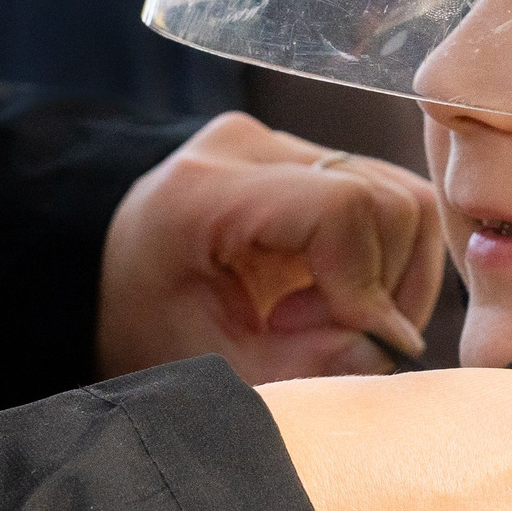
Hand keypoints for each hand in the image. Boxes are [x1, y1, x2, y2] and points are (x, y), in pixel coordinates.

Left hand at [97, 114, 444, 385]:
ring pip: (402, 197)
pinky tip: (340, 296)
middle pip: (384, 198)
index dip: (368, 283)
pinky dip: (389, 259)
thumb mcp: (213, 367)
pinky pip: (390, 198)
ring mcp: (282, 143)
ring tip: (332, 319)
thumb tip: (387, 346)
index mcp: (203, 190)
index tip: (358, 343)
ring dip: (394, 274)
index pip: (339, 205)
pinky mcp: (310, 157)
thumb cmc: (149, 331)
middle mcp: (248, 146)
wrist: (109, 287)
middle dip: (383, 285)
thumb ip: (301, 365)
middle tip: (329, 335)